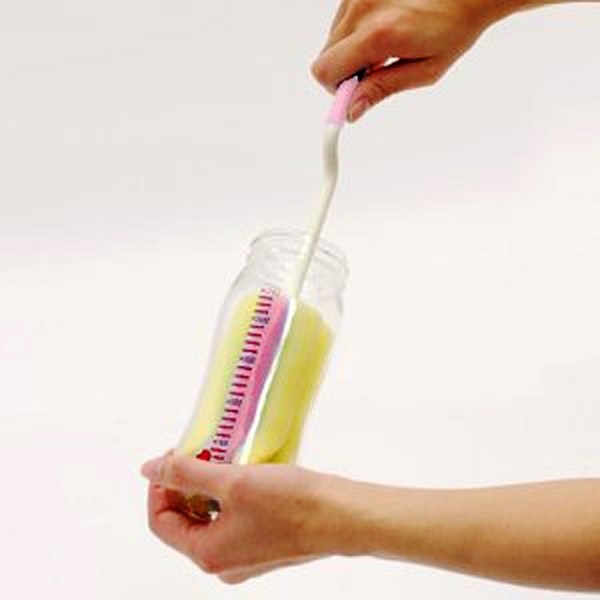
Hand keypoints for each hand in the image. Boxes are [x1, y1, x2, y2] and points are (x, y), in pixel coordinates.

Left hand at [141, 452, 353, 583]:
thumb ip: (186, 473)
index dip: (160, 486)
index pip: (161, 521)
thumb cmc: (290, 503)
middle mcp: (222, 563)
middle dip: (186, 484)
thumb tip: (149, 469)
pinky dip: (229, 497)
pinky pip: (232, 521)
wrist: (341, 516)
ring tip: (222, 458)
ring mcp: (244, 557)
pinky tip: (243, 474)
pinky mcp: (262, 545)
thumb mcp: (231, 480)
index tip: (173, 456)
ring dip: (209, 487)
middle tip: (199, 452)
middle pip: (185, 521)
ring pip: (210, 519)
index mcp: (207, 554)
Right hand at [312, 0, 513, 120]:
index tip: (349, 99)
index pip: (326, 71)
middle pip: (325, 56)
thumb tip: (353, 108)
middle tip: (375, 71)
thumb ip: (382, 89)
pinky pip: (343, 20)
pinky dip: (357, 30)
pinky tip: (383, 28)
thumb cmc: (454, 27)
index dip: (336, 90)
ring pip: (332, 38)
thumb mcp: (424, 71)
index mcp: (378, 34)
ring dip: (352, 49)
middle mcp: (363, 8)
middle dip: (345, 71)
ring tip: (385, 46)